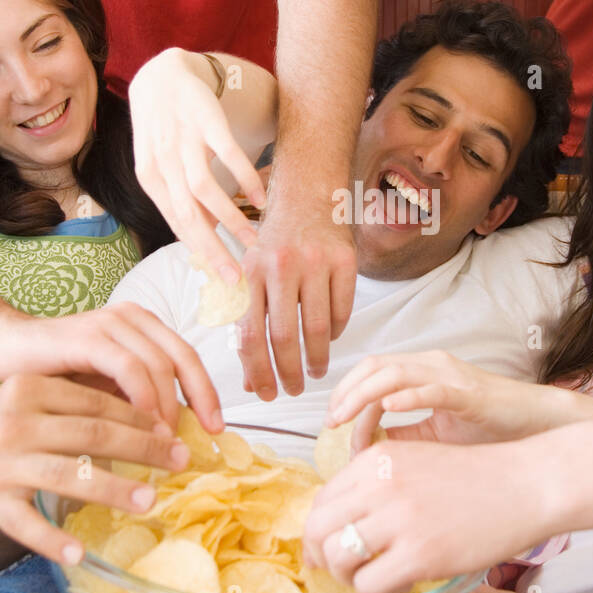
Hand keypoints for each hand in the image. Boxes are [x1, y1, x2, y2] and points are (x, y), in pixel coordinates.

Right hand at [0, 302, 224, 429]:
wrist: (5, 347)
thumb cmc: (58, 370)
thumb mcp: (108, 385)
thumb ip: (141, 396)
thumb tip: (178, 430)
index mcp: (143, 325)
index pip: (188, 357)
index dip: (207, 391)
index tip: (217, 426)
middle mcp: (132, 317)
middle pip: (183, 357)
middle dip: (200, 398)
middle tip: (208, 434)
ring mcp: (111, 323)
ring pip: (159, 364)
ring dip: (168, 405)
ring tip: (167, 439)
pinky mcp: (88, 336)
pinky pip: (129, 367)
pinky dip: (142, 397)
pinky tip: (142, 424)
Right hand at [0, 375, 192, 563]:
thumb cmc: (13, 429)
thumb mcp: (39, 403)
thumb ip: (85, 403)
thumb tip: (158, 412)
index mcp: (29, 389)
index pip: (96, 404)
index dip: (139, 417)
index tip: (173, 430)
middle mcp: (13, 423)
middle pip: (91, 435)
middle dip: (142, 448)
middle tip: (179, 460)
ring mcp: (1, 464)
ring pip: (67, 476)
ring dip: (113, 489)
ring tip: (149, 500)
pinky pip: (26, 524)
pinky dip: (52, 540)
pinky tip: (80, 552)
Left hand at [129, 48, 266, 282]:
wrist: (160, 76)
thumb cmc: (162, 127)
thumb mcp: (161, 164)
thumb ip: (178, 198)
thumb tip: (206, 232)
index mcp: (151, 178)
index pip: (176, 223)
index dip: (199, 252)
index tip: (221, 276)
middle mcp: (163, 162)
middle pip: (188, 215)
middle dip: (213, 249)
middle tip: (235, 275)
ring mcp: (184, 140)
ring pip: (204, 190)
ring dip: (230, 219)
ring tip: (252, 240)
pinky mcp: (206, 120)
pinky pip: (226, 154)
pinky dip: (243, 178)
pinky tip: (260, 197)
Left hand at [236, 205, 355, 398]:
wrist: (306, 199)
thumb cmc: (273, 247)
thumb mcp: (251, 278)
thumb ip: (247, 327)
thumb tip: (251, 382)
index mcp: (249, 272)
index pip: (250, 334)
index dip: (259, 371)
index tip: (268, 393)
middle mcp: (280, 265)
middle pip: (285, 336)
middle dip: (290, 373)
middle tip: (295, 391)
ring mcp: (315, 262)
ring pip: (318, 328)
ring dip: (317, 359)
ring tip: (316, 372)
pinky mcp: (345, 260)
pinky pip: (342, 311)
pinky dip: (336, 333)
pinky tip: (330, 338)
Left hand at [303, 438, 549, 592]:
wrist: (528, 484)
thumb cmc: (478, 479)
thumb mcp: (416, 463)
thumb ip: (377, 485)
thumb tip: (341, 524)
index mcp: (376, 458)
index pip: (321, 499)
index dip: (321, 531)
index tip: (331, 548)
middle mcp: (379, 483)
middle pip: (318, 529)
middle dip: (323, 557)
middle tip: (342, 571)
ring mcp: (398, 518)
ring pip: (337, 558)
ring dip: (349, 577)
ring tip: (374, 577)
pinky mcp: (419, 553)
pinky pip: (369, 585)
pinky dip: (377, 592)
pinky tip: (400, 584)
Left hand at [326, 350, 592, 449]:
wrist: (539, 429)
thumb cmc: (491, 433)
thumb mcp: (437, 436)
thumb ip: (406, 437)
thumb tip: (370, 450)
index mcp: (422, 374)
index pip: (371, 372)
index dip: (347, 395)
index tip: (335, 429)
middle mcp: (432, 367)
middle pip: (374, 366)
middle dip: (346, 392)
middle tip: (330, 423)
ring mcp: (451, 377)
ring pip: (394, 373)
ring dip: (364, 396)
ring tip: (346, 420)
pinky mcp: (469, 394)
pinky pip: (432, 390)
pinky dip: (407, 396)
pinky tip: (389, 409)